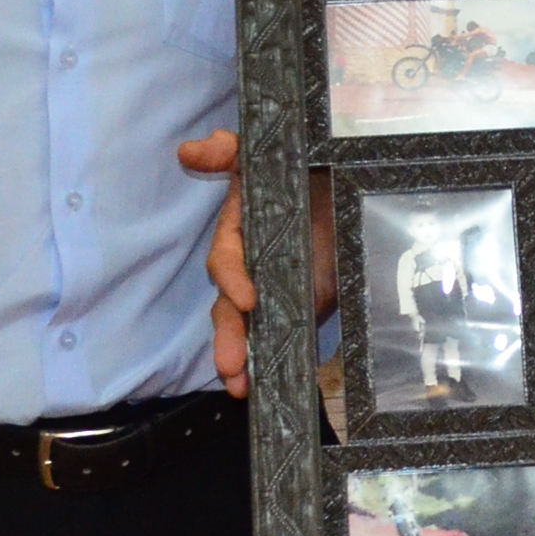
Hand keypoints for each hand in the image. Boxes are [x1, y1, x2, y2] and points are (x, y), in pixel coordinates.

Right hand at [183, 129, 336, 397]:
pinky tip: (262, 388)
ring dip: (238, 359)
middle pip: (229, 307)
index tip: (248, 298)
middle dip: (228, 337)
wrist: (342, 193)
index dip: (233, 279)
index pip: (227, 260)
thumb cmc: (297, 174)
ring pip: (244, 328)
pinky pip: (273, 338)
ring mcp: (269, 291)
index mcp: (239, 233)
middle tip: (229, 367)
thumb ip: (231, 152)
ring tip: (238, 387)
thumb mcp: (262, 158)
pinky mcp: (292, 309)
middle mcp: (248, 267)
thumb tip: (192, 147)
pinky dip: (264, 363)